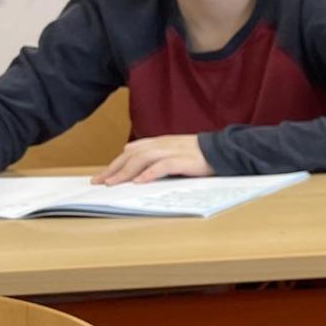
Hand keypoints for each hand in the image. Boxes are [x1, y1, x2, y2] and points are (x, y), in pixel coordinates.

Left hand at [95, 134, 210, 184]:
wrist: (226, 149)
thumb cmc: (202, 154)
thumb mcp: (174, 150)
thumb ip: (154, 150)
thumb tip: (130, 150)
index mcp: (160, 143)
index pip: (132, 152)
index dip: (115, 163)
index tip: (102, 176)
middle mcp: (163, 145)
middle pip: (132, 155)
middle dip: (114, 168)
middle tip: (100, 182)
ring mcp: (174, 151)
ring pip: (143, 159)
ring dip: (126, 171)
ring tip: (114, 183)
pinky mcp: (185, 160)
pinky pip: (163, 166)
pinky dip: (149, 173)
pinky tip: (139, 182)